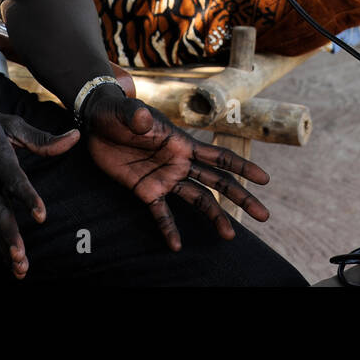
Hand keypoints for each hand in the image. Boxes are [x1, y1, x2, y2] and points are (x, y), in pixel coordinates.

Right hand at [0, 109, 78, 277]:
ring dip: (5, 247)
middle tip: (21, 256)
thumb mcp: (7, 124)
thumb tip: (75, 138)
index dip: (28, 197)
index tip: (41, 216)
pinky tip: (10, 262)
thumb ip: (42, 138)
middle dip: (10, 235)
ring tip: (20, 267)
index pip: (14, 179)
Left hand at [80, 85, 270, 248]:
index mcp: (182, 144)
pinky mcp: (145, 190)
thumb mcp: (126, 112)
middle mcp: (179, 163)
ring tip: (229, 236)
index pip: (219, 157)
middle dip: (241, 197)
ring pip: (198, 200)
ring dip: (215, 217)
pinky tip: (176, 246)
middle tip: (263, 216)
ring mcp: (164, 178)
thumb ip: (137, 117)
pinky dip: (169, 230)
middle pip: (217, 183)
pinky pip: (161, 214)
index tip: (264, 179)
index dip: (242, 167)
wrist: (95, 122)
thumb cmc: (116, 112)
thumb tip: (145, 120)